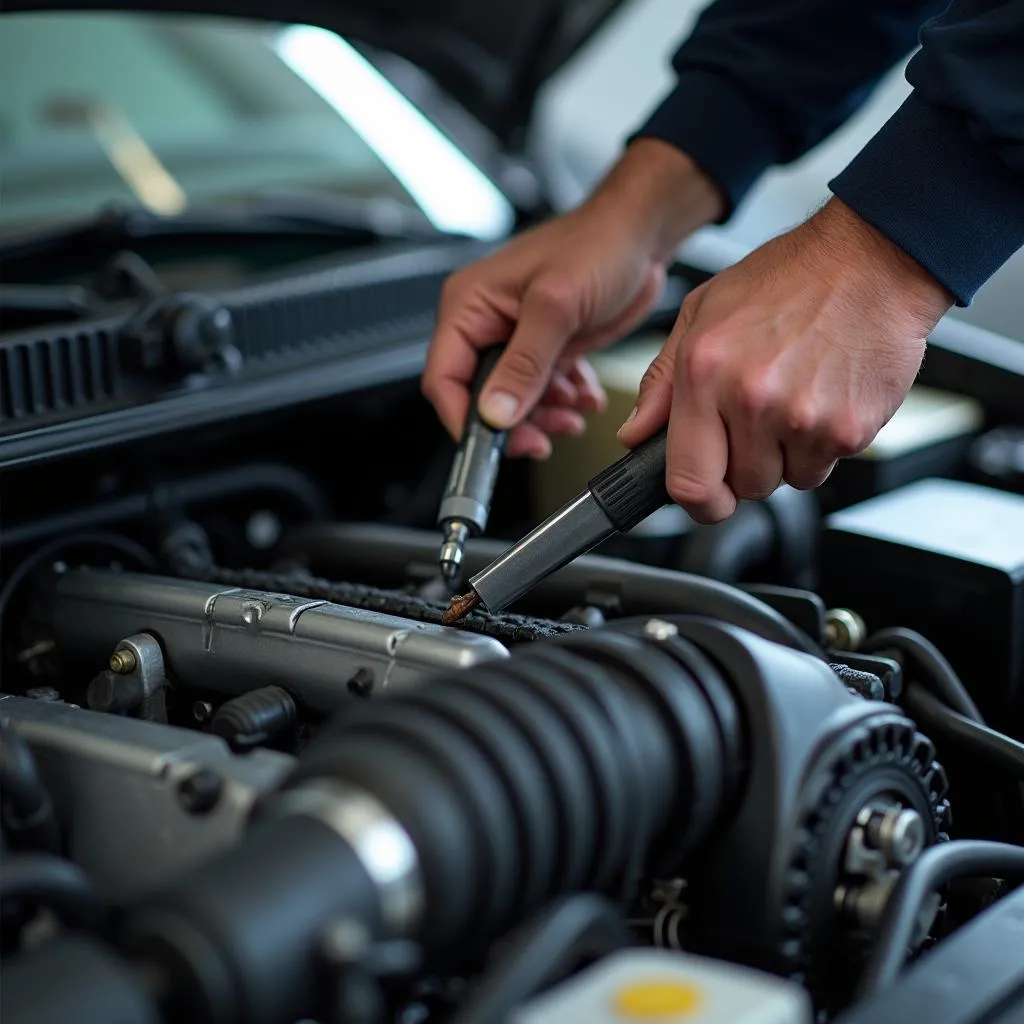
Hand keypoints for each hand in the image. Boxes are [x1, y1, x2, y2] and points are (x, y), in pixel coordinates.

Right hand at [422, 140, 723, 457]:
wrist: (641, 234)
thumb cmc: (598, 243)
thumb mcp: (557, 306)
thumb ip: (524, 364)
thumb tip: (495, 412)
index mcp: (469, 305)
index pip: (443, 378)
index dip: (463, 418)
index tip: (492, 444)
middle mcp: (486, 324)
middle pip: (479, 398)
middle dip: (512, 423)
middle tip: (541, 439)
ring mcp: (516, 340)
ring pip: (513, 403)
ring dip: (544, 417)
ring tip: (572, 414)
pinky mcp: (546, 350)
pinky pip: (542, 393)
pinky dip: (564, 403)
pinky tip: (583, 396)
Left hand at [617, 198, 953, 521]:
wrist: (871, 257)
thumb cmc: (788, 279)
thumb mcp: (702, 312)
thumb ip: (662, 380)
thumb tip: (635, 434)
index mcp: (704, 373)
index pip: (688, 481)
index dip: (697, 502)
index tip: (705, 498)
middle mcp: (751, 399)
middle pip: (742, 486)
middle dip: (747, 465)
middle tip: (760, 419)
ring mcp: (802, 417)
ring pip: (786, 480)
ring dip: (788, 456)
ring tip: (795, 398)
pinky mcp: (849, 428)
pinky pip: (826, 466)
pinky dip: (823, 444)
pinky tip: (823, 396)